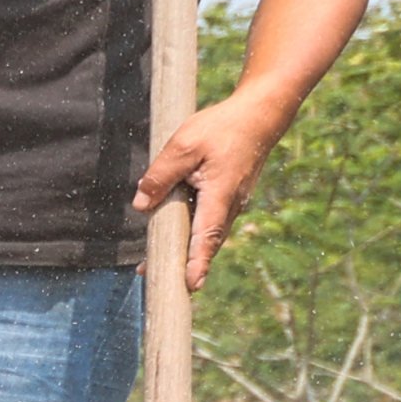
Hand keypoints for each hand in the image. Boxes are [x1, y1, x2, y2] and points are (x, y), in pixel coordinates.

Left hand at [131, 88, 289, 290]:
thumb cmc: (222, 127)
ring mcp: (233, 202)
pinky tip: (174, 236)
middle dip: (184, 265)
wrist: (258, 115)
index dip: (197, 262)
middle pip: (206, 243)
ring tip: (155, 266)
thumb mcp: (183, 145)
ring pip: (208, 233)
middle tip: (157, 283)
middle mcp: (231, 204)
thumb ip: (161, 175)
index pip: (206, 236)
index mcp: (220, 194)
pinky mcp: (230, 196)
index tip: (190, 285)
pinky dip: (193, 234)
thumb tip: (142, 206)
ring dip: (187, 251)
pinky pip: (210, 221)